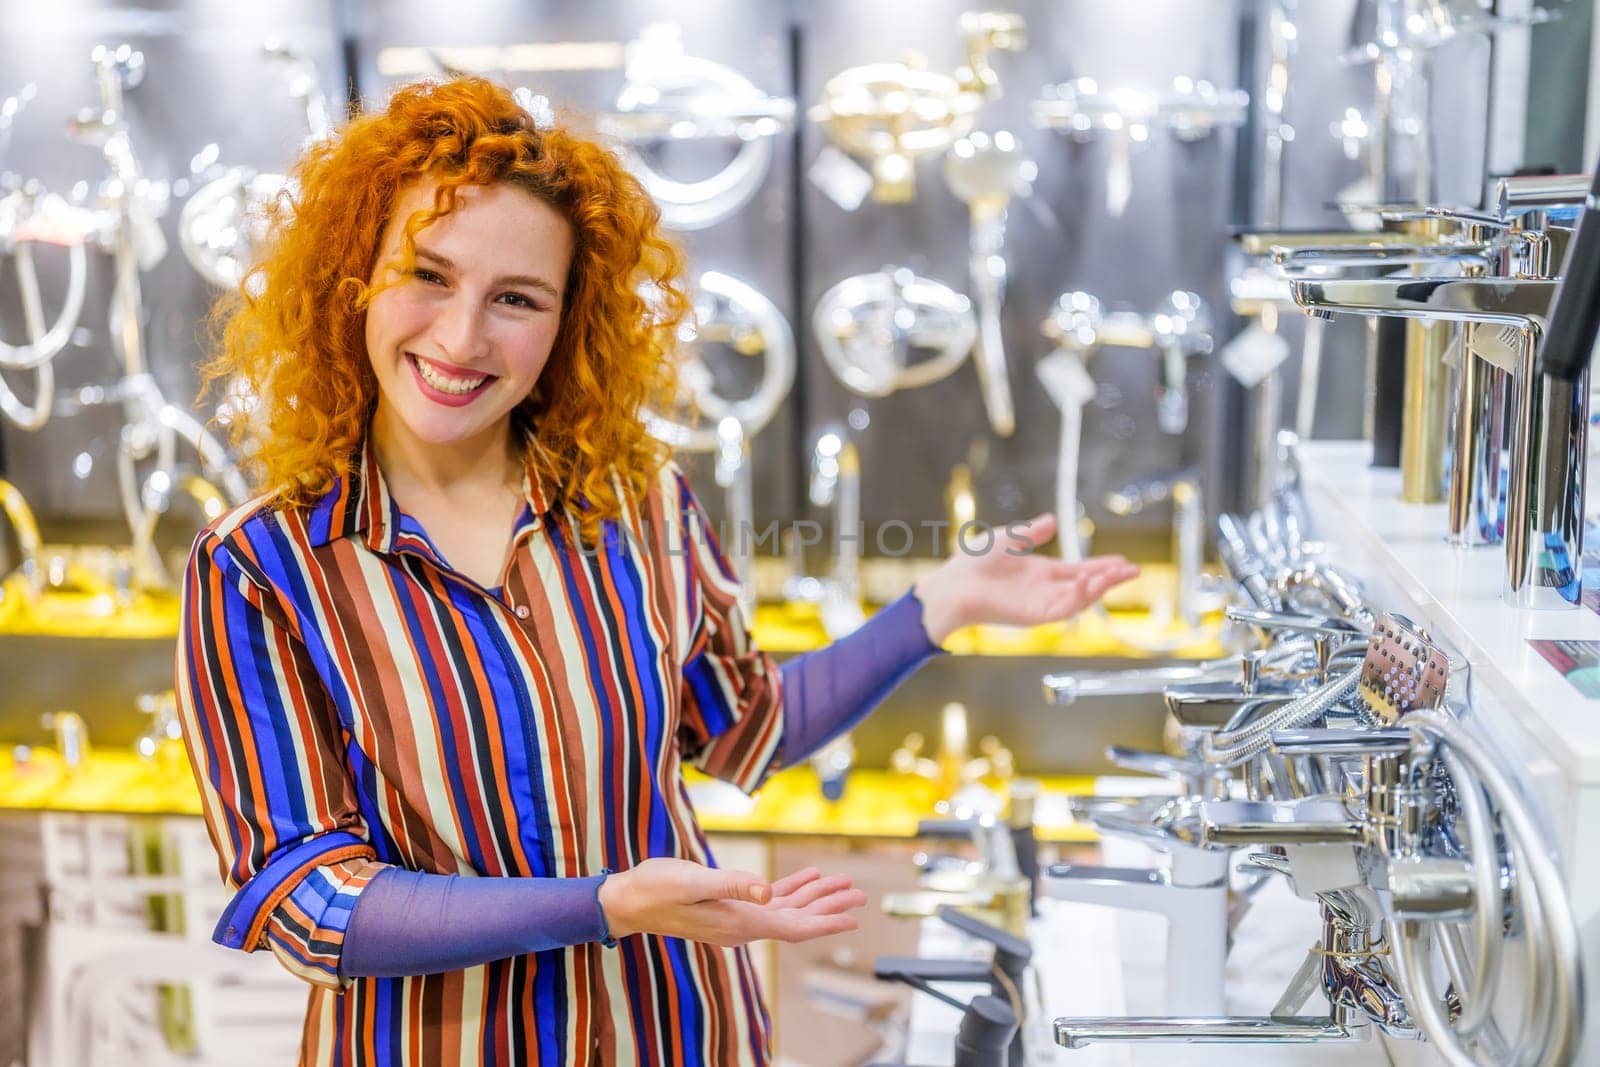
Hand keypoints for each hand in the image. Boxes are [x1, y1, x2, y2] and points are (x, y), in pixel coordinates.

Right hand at [597, 859, 866, 946]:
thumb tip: (766, 890)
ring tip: (843, 882)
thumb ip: (731, 884)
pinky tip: (807, 876)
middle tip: (860, 893)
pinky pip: (769, 899)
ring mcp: (736, 916)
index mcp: (739, 922)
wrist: (628, 900)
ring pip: (787, 908)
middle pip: (797, 918)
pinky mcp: (729, 905)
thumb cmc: (656, 888)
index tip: (853, 917)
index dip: (825, 922)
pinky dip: (791, 888)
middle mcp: (743, 924)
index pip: (793, 927)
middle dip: (830, 905)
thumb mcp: (693, 880)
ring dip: (815, 895)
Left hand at [914, 512, 1140, 644]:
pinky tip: (1090, 583)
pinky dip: (1079, 598)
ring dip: (1100, 587)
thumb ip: (1032, 532)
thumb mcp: (1009, 538)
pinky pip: (1063, 609)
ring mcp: (1041, 603)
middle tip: (1134, 570)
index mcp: (1042, 572)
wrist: (955, 582)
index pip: (1080, 570)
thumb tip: (1053, 519)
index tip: (1124, 562)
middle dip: (1111, 579)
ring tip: (1118, 574)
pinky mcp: (1033, 615)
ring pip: (1079, 600)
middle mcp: (1045, 589)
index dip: (1102, 566)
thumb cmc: (975, 561)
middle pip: (1087, 586)